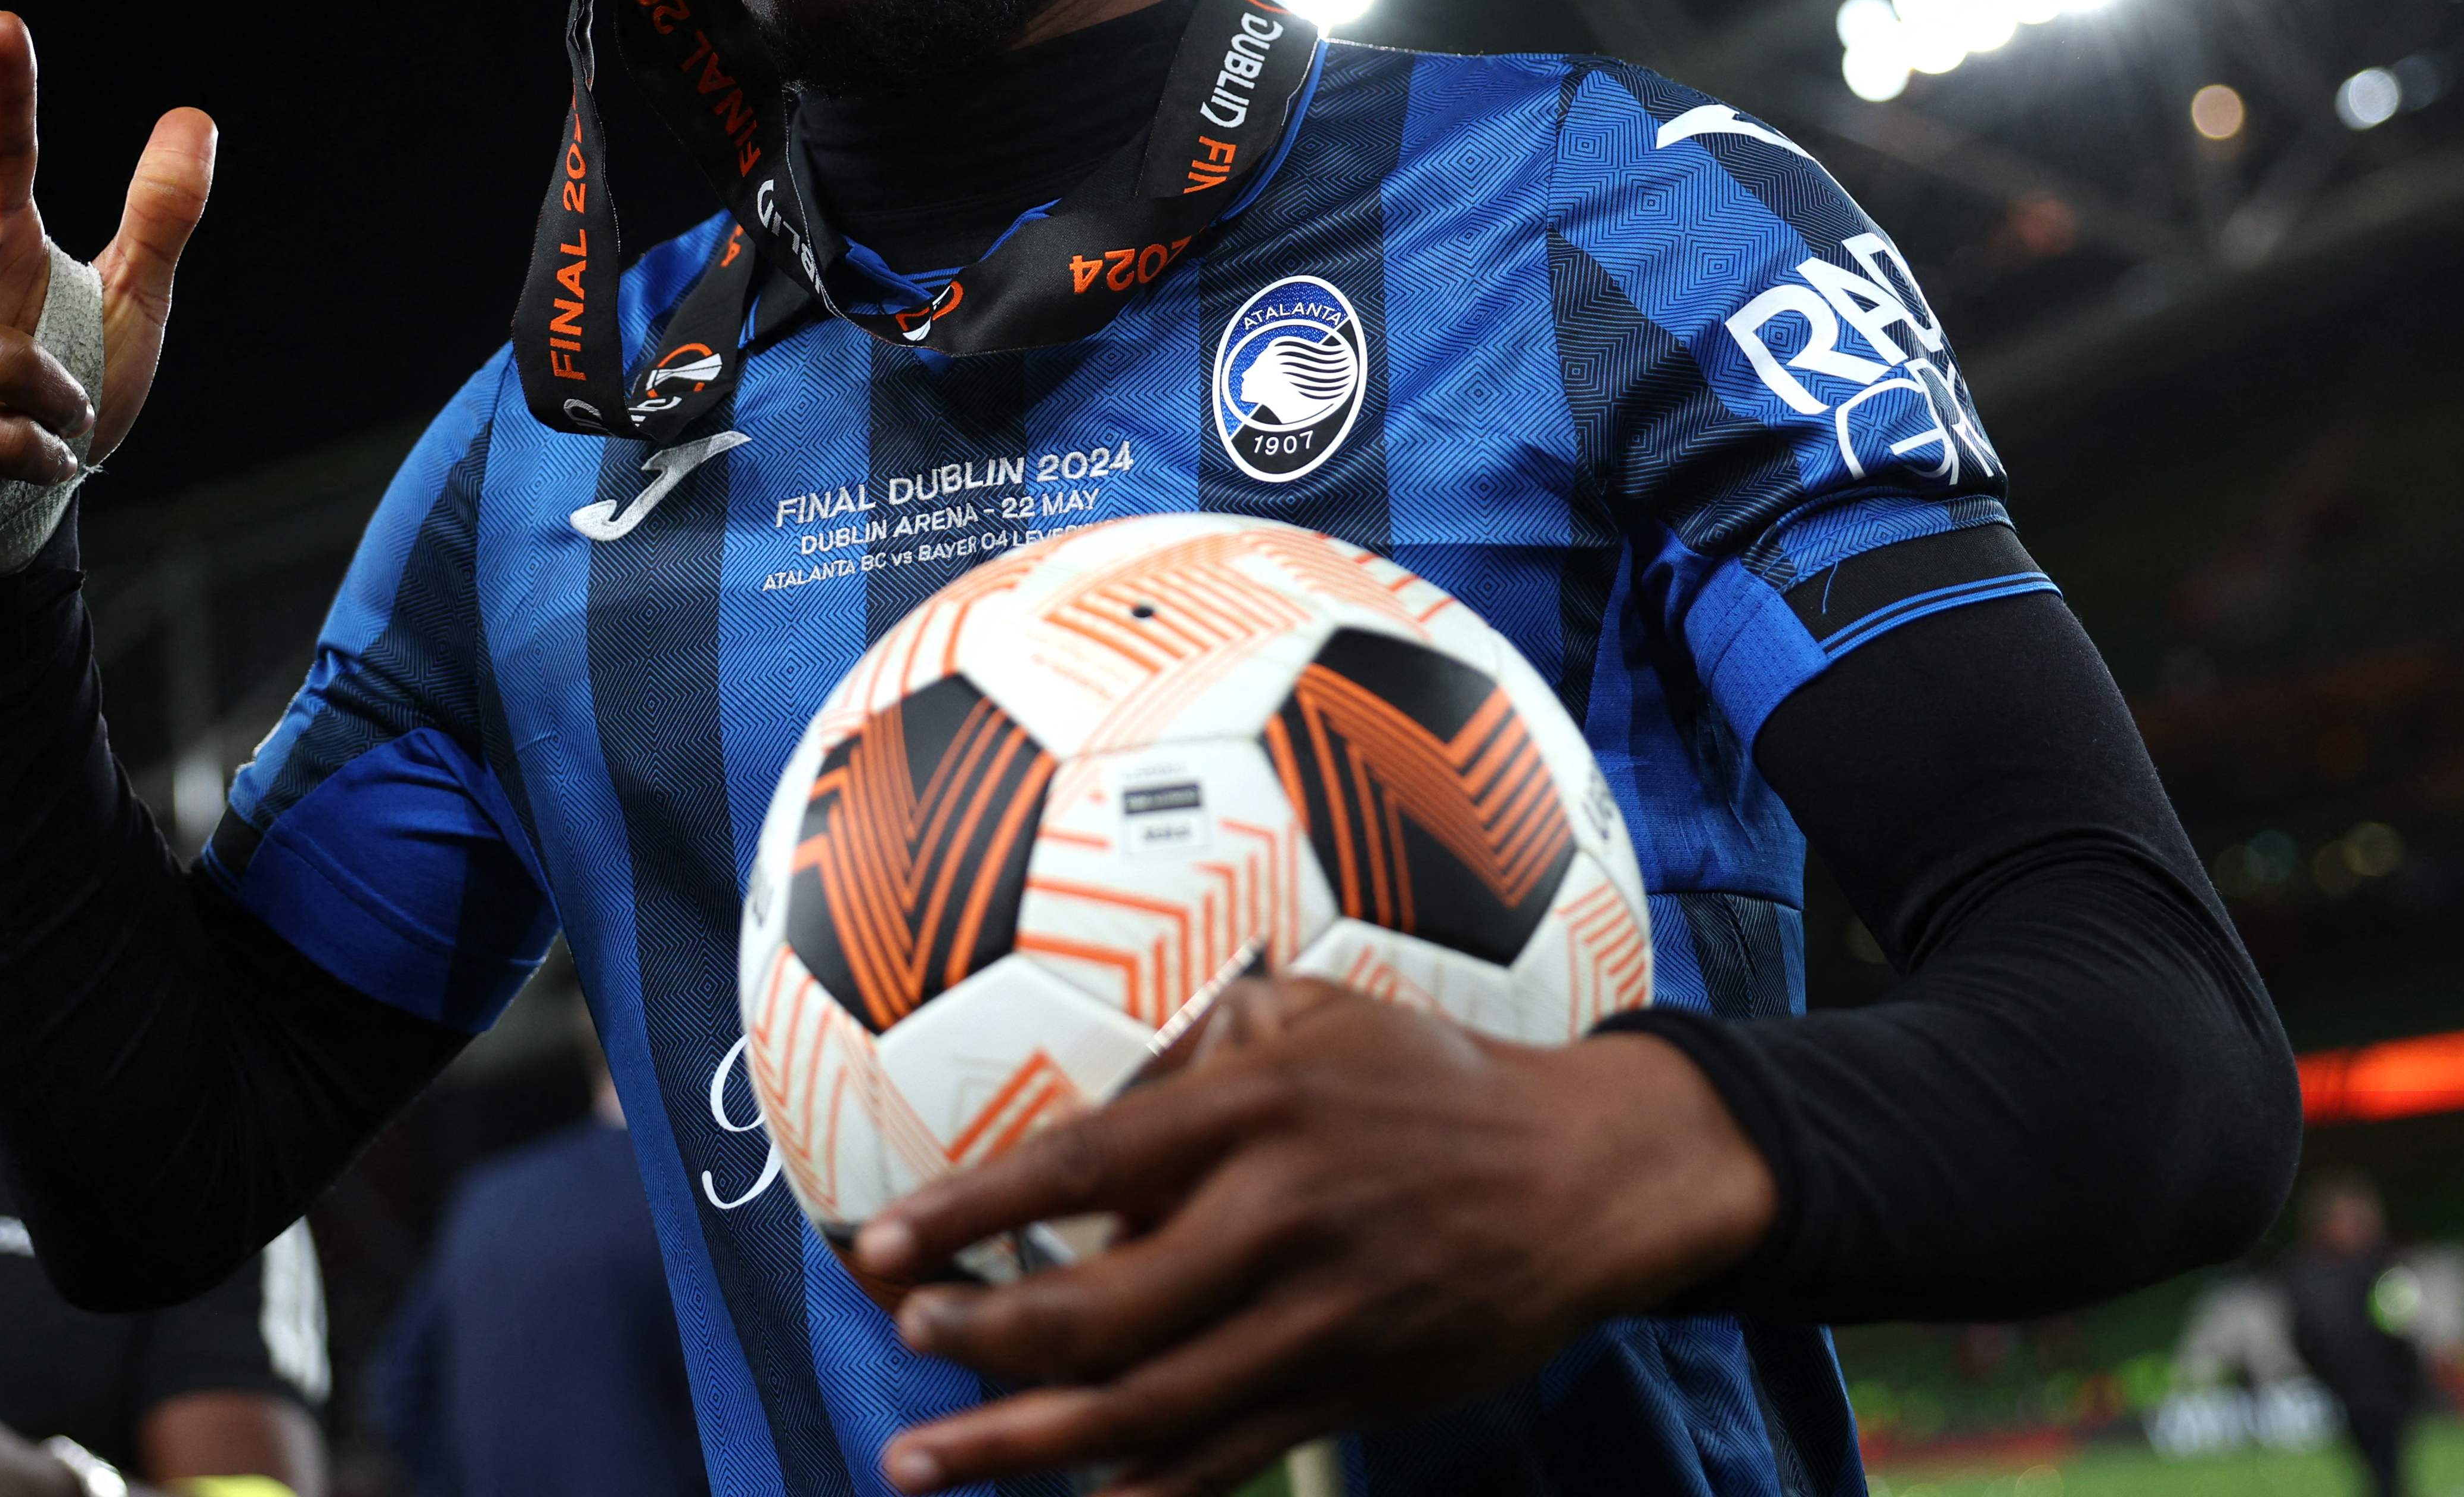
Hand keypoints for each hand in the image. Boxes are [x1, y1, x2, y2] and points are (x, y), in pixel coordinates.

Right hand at [0, 11, 216, 509]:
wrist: (12, 493)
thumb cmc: (65, 378)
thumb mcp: (131, 298)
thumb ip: (159, 215)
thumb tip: (195, 114)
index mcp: (0, 238)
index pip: (1, 149)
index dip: (3, 90)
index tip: (5, 25)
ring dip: (48, 394)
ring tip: (68, 414)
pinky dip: (33, 449)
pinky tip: (44, 459)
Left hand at [845, 979, 1778, 1496]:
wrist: (1584, 1178)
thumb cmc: (1432, 1081)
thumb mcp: (1320, 1015)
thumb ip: (1207, 1043)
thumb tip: (1100, 1087)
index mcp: (1257, 1113)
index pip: (1081, 1168)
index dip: (970, 1212)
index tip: (880, 1242)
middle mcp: (1275, 1222)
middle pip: (1095, 1310)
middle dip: (976, 1339)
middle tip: (899, 1342)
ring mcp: (1313, 1322)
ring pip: (1141, 1407)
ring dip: (1018, 1444)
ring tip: (921, 1461)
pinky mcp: (1348, 1389)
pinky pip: (1223, 1457)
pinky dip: (1137, 1492)